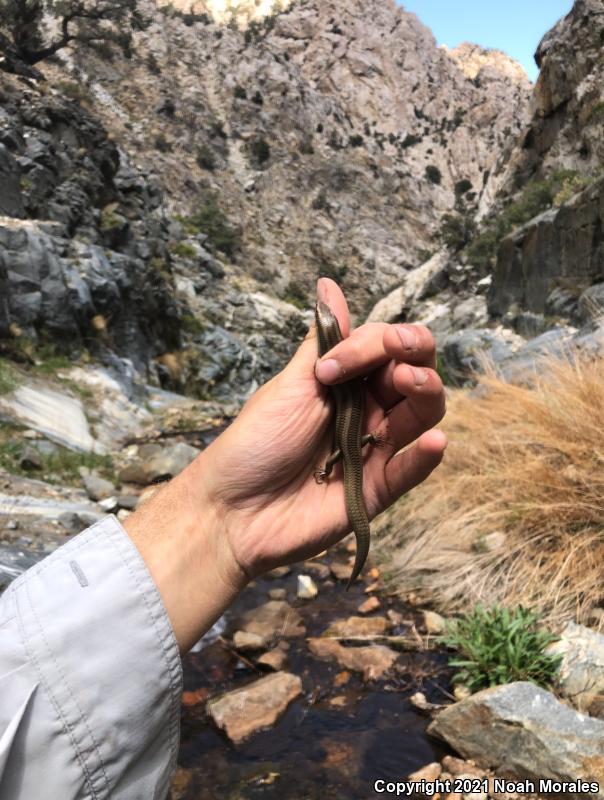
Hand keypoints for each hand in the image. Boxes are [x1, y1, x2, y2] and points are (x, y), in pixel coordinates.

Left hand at [125, 279, 446, 650]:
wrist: (233, 510)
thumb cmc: (255, 442)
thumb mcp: (290, 384)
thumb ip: (324, 341)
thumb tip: (329, 284)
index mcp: (348, 381)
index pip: (386, 346)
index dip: (375, 343)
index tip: (333, 365)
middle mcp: (369, 409)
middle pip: (416, 374)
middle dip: (414, 358)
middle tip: (397, 364)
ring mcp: (376, 448)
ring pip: (423, 415)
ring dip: (427, 394)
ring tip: (411, 384)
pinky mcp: (378, 488)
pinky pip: (412, 470)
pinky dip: (426, 455)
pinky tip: (433, 441)